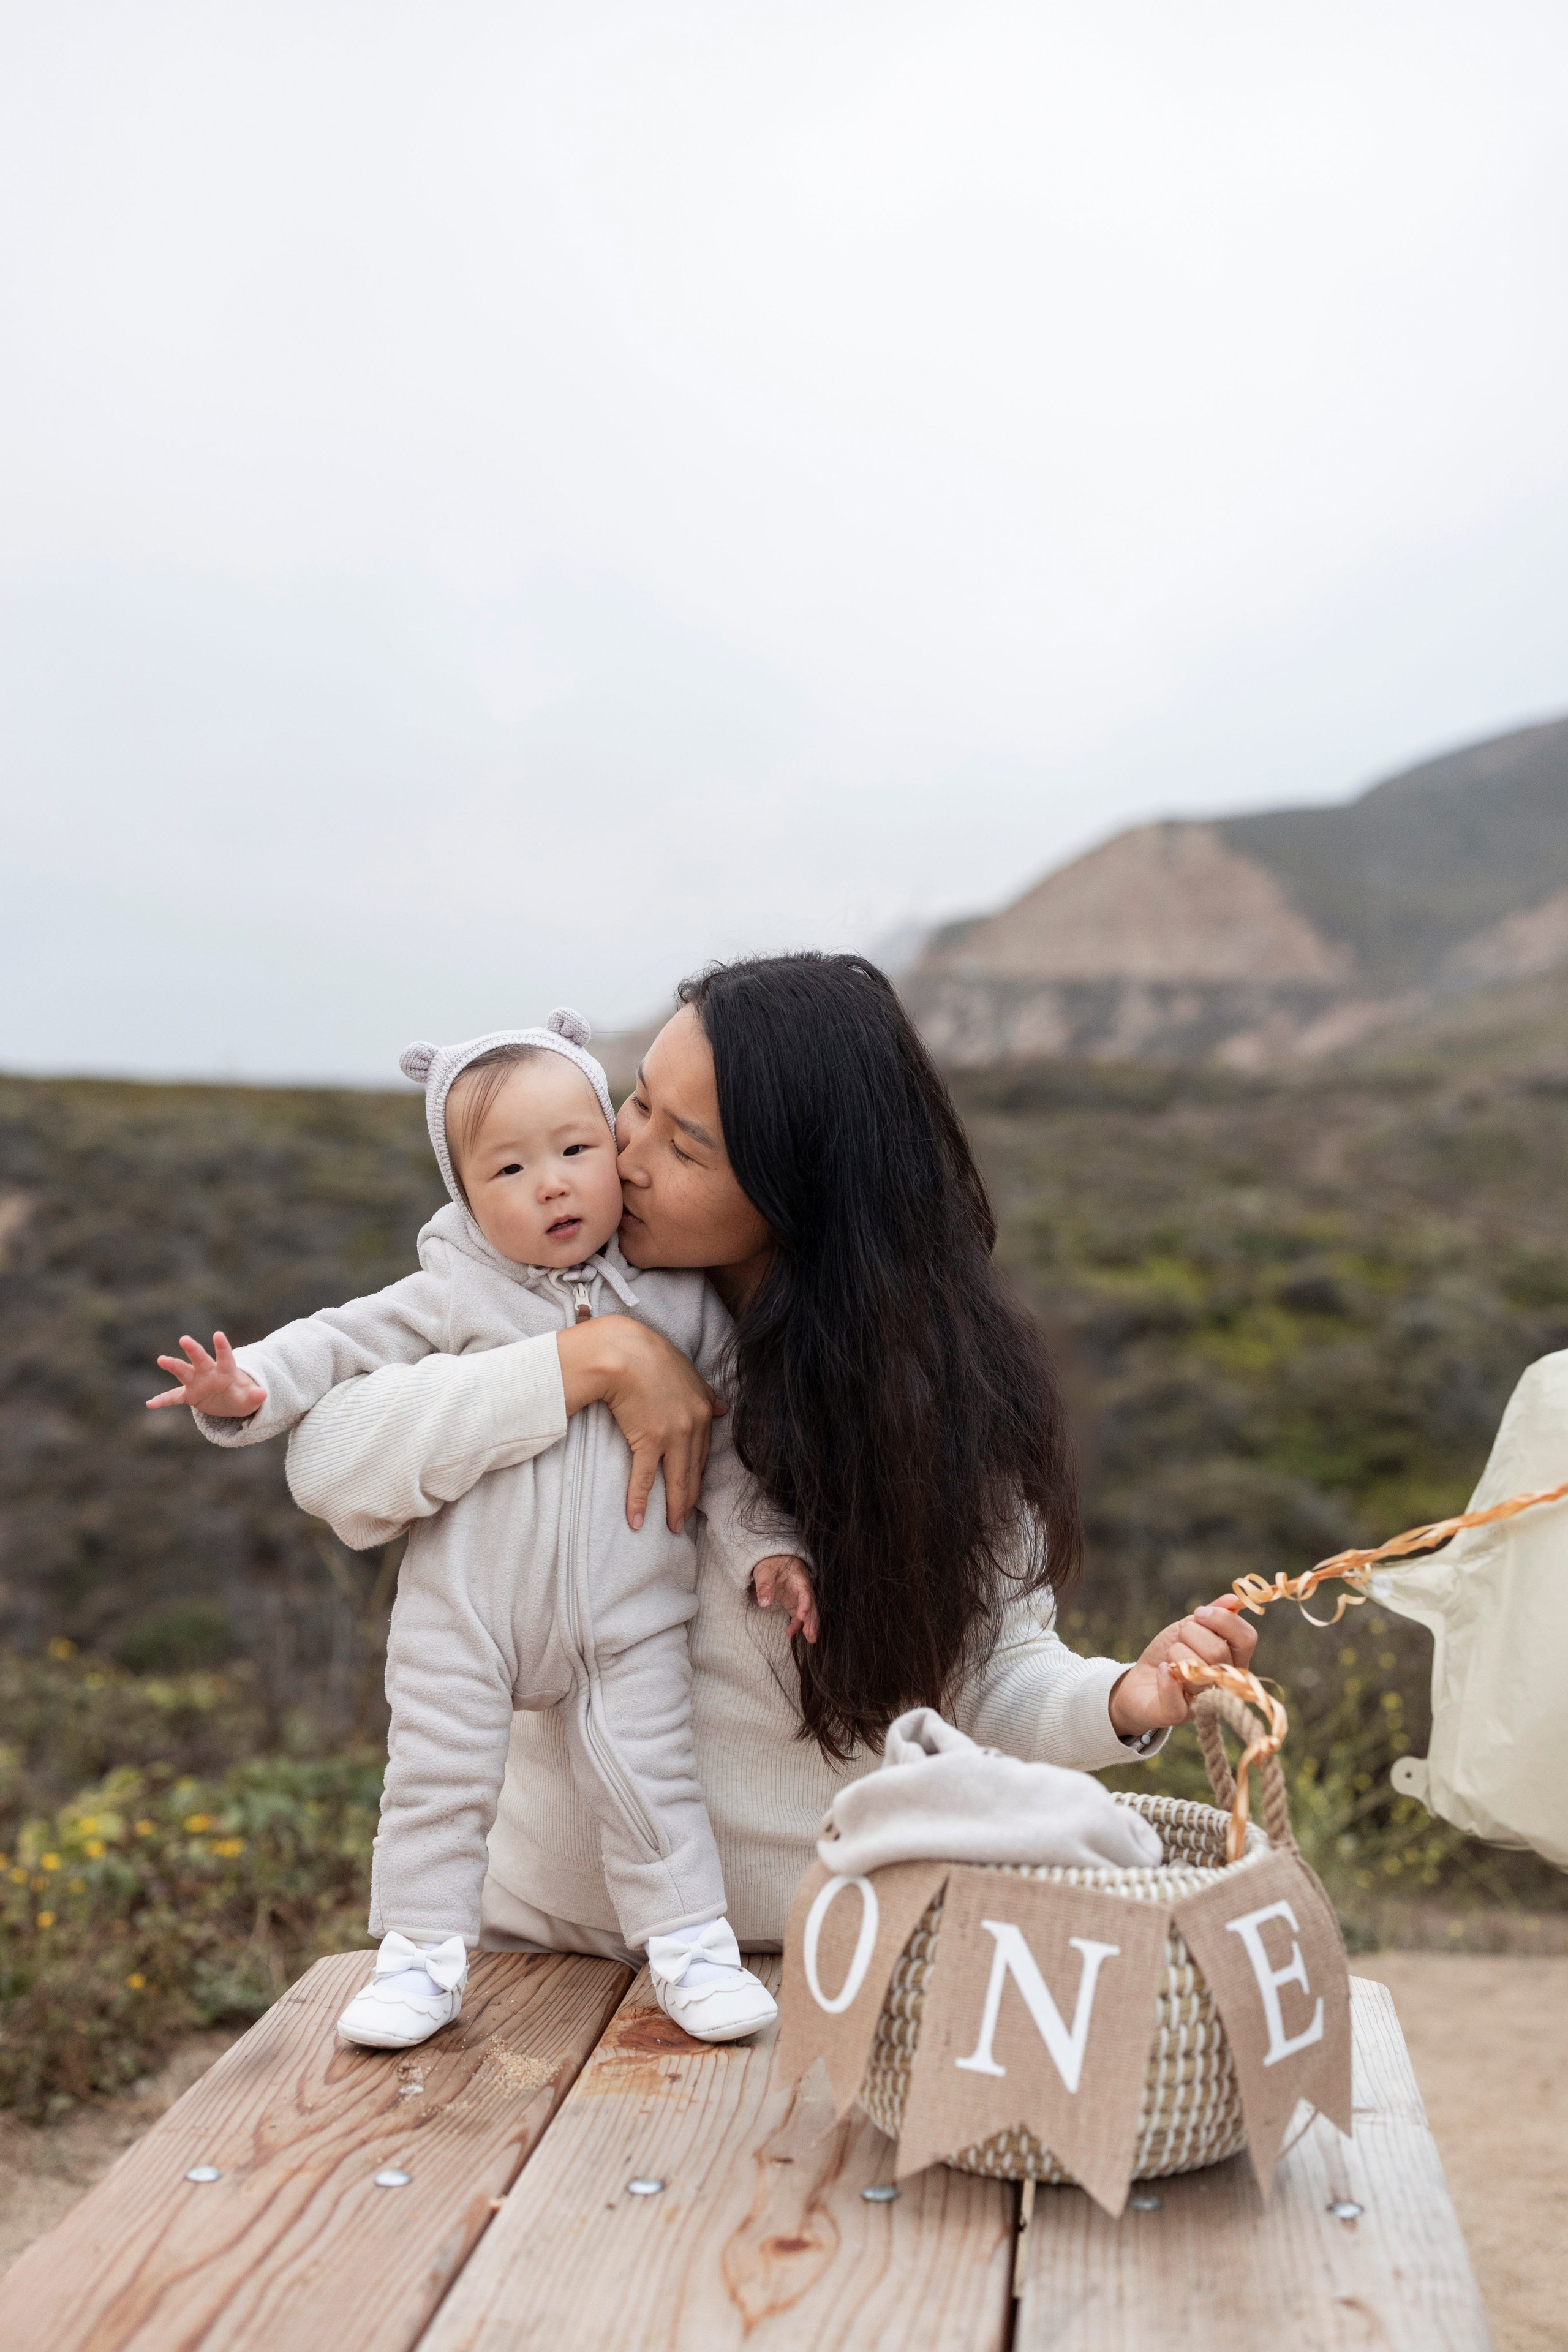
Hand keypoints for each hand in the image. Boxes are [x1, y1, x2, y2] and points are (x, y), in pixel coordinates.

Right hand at [146, 1332, 266, 1418]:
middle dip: (193, 1350)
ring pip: (184, 1372)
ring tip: (161, 1359)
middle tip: (185, 1339)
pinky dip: (163, 1400)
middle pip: (200, 1359)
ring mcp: (197, 1383)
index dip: (222, 1347)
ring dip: (173, 1365)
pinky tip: (150, 1404)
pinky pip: (174, 1397)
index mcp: (226, 1372)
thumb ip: (255, 1396)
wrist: (230, 1401)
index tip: (218, 1334)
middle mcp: (209, 1373)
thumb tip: (263, 1394)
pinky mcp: (189, 1395)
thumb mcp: (250, 1399)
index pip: (225, 1358)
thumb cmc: (241, 1396)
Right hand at [556, 1315, 727, 1533]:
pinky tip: (637, 1520)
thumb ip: (706, 1392)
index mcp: (704, 1408)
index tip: (695, 1489)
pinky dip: (640, 1500)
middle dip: (690, 1498)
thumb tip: (724, 1407)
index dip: (699, 1473)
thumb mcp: (687, 1371)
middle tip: (685, 1521)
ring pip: (676, 1479)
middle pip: (694, 1470)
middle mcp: (693, 1425)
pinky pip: (646, 1478)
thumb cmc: (649, 1355)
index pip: (704, 1450)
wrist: (623, 1352)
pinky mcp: (649, 1440)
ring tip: (673, 1527)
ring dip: (675, 1507)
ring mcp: (672, 1435)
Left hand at [752, 1554, 817, 1642]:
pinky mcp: (794, 1602)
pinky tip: (791, 1633)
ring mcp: (799, 1596)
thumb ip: (765, 1586)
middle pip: (811, 1605)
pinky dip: (797, 1624)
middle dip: (812, 1620)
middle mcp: (803, 1588)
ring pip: (808, 1612)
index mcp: (799, 1577)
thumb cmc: (771, 1563)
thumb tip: (764, 1604)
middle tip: (811, 1636)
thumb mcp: (765, 1572)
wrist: (773, 1557)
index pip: (805, 1593)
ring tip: (810, 1639)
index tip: (802, 1616)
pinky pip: (799, 1614)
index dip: (805, 1605)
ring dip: (809, 1625)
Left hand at [1107, 1594, 1258, 1738]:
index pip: (1247, 1638)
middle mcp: (1224, 1684)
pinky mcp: (1177, 1714)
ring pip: (1195, 1667)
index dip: (1223, 1620)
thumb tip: (1234, 1600)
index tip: (1199, 1613)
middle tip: (1179, 1638)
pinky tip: (1160, 1670)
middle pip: (1218, 1650)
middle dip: (1191, 1633)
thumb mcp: (1190, 1628)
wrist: (1139, 1682)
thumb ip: (1213, 1616)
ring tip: (1169, 1659)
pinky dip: (1164, 1676)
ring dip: (1174, 1652)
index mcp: (1233, 1661)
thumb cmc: (1169, 1653)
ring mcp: (1203, 1701)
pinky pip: (1175, 1694)